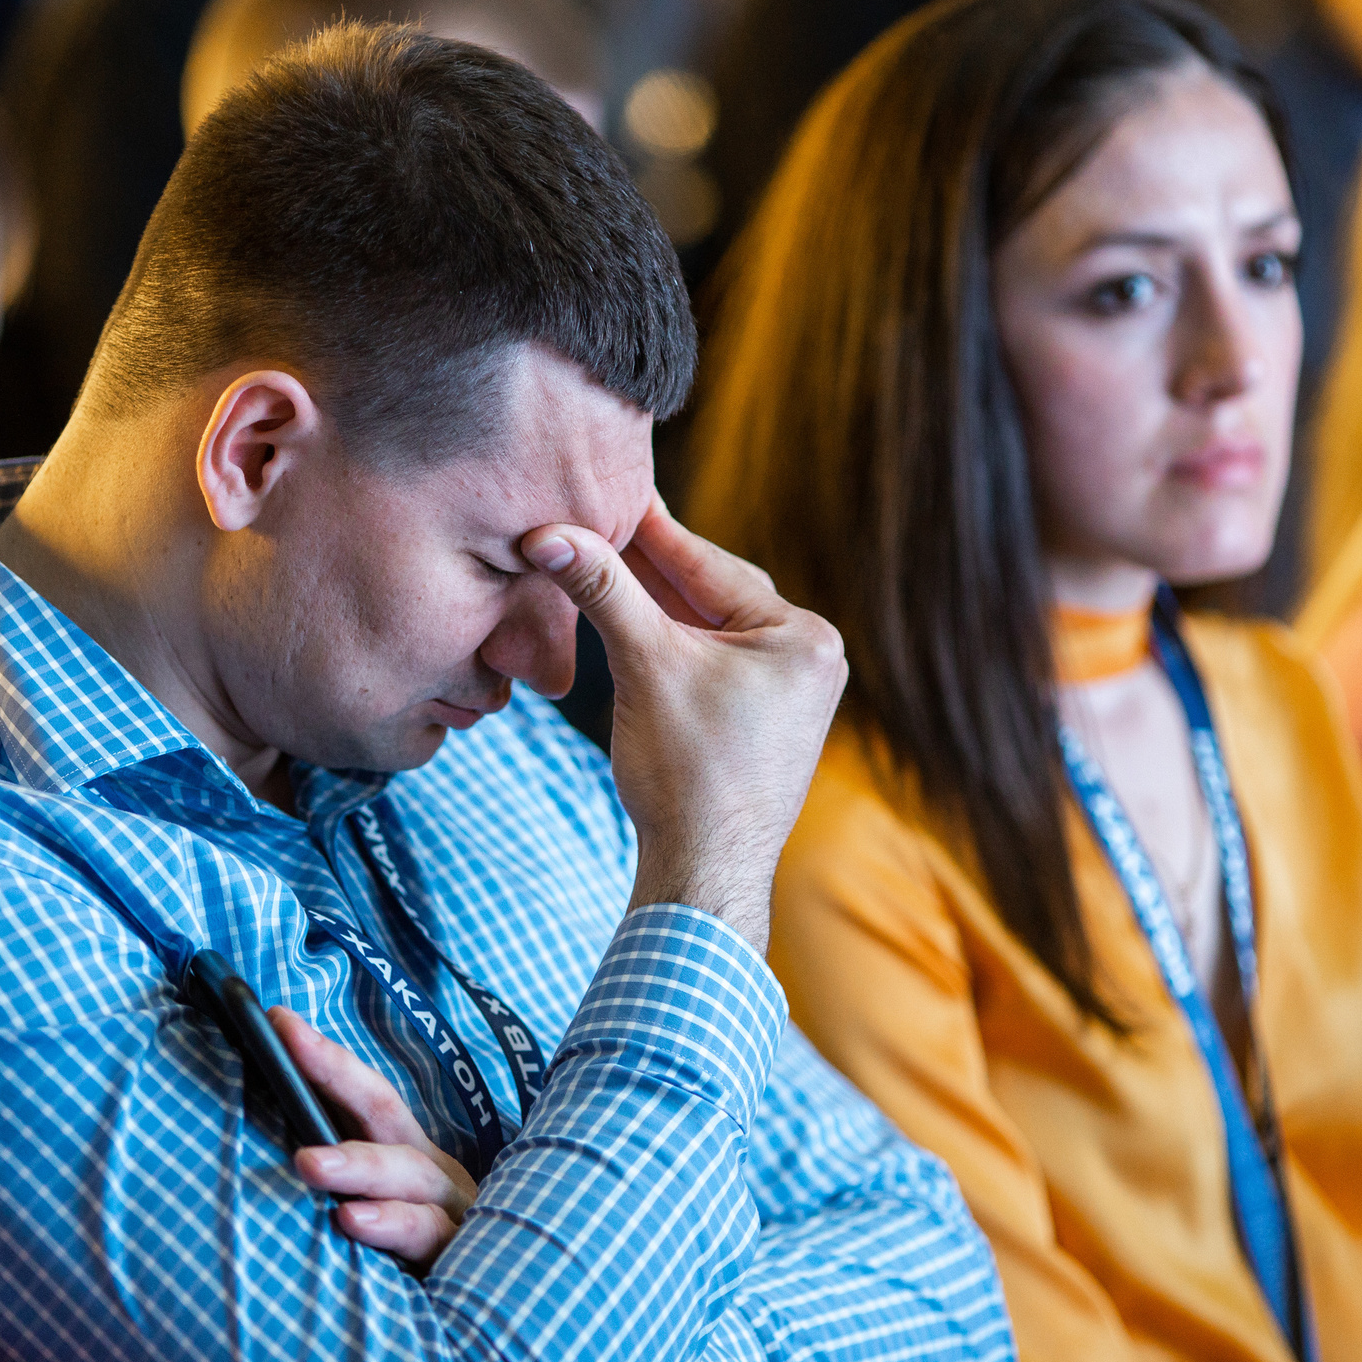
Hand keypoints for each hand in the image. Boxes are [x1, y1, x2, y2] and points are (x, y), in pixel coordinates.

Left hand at [271, 1007, 477, 1267]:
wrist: (479, 1352)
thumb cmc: (398, 1274)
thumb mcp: (366, 1215)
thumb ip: (329, 1179)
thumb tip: (258, 1144)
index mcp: (409, 1160)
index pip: (366, 1097)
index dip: (325, 1059)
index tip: (273, 1020)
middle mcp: (437, 1185)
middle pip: (391, 1130)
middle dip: (341, 1091)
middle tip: (283, 1060)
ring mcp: (458, 1232)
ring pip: (420, 1202)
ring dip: (372, 1190)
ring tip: (335, 1204)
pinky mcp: (466, 1283)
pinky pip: (436, 1261)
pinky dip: (397, 1243)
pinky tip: (358, 1236)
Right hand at [521, 499, 845, 951]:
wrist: (702, 872)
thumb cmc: (685, 777)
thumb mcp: (644, 666)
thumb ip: (602, 591)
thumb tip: (550, 532)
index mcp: (803, 636)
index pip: (710, 565)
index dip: (649, 529)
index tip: (607, 489)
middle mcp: (811, 657)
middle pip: (712, 591)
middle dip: (650, 565)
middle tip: (595, 520)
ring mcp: (791, 691)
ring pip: (708, 625)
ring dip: (655, 602)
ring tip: (600, 563)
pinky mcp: (765, 719)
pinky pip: (711, 659)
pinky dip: (670, 640)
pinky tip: (629, 621)